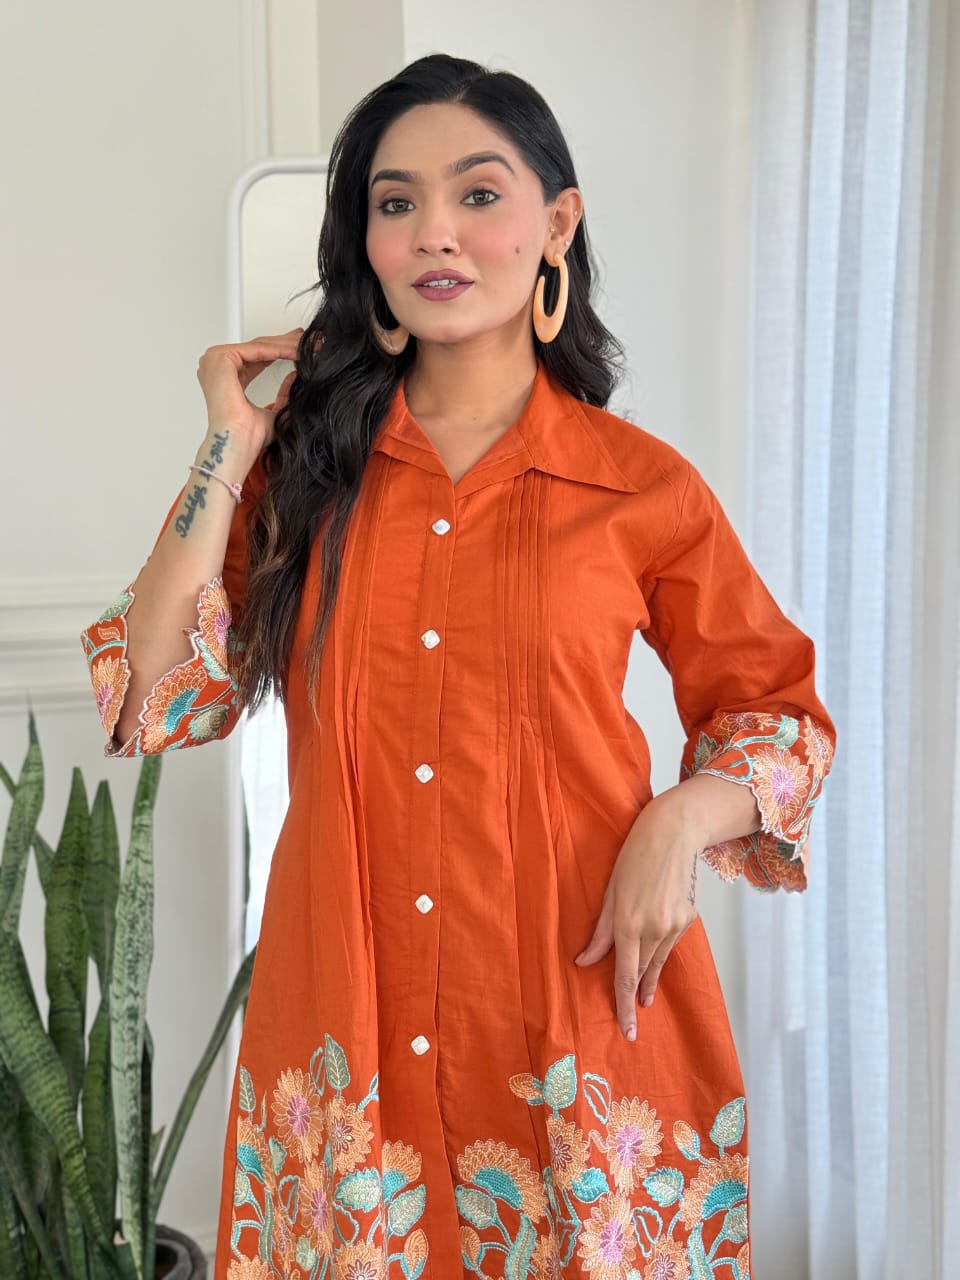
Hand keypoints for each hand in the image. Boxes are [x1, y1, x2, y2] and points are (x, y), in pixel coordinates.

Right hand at [195, 327, 307, 464]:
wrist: (240, 442)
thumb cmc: (250, 436)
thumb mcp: (274, 412)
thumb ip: (283, 395)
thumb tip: (295, 378)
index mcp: (225, 378)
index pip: (256, 357)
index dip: (280, 351)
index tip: (300, 348)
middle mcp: (217, 366)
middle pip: (258, 348)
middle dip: (286, 343)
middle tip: (309, 340)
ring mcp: (216, 360)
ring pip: (260, 346)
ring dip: (287, 345)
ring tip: (308, 345)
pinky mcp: (222, 357)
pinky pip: (258, 349)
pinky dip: (280, 349)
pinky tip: (297, 350)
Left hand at [574, 792, 699, 1039]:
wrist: (672, 834)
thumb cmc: (633, 857)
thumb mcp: (609, 893)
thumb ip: (600, 932)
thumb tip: (584, 962)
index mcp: (629, 922)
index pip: (625, 975)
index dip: (624, 1006)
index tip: (628, 1031)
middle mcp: (654, 928)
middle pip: (643, 972)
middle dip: (636, 995)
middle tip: (631, 1021)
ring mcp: (675, 924)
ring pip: (658, 961)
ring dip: (649, 978)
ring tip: (644, 998)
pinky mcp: (688, 918)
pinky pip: (670, 944)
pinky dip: (660, 951)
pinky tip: (655, 955)